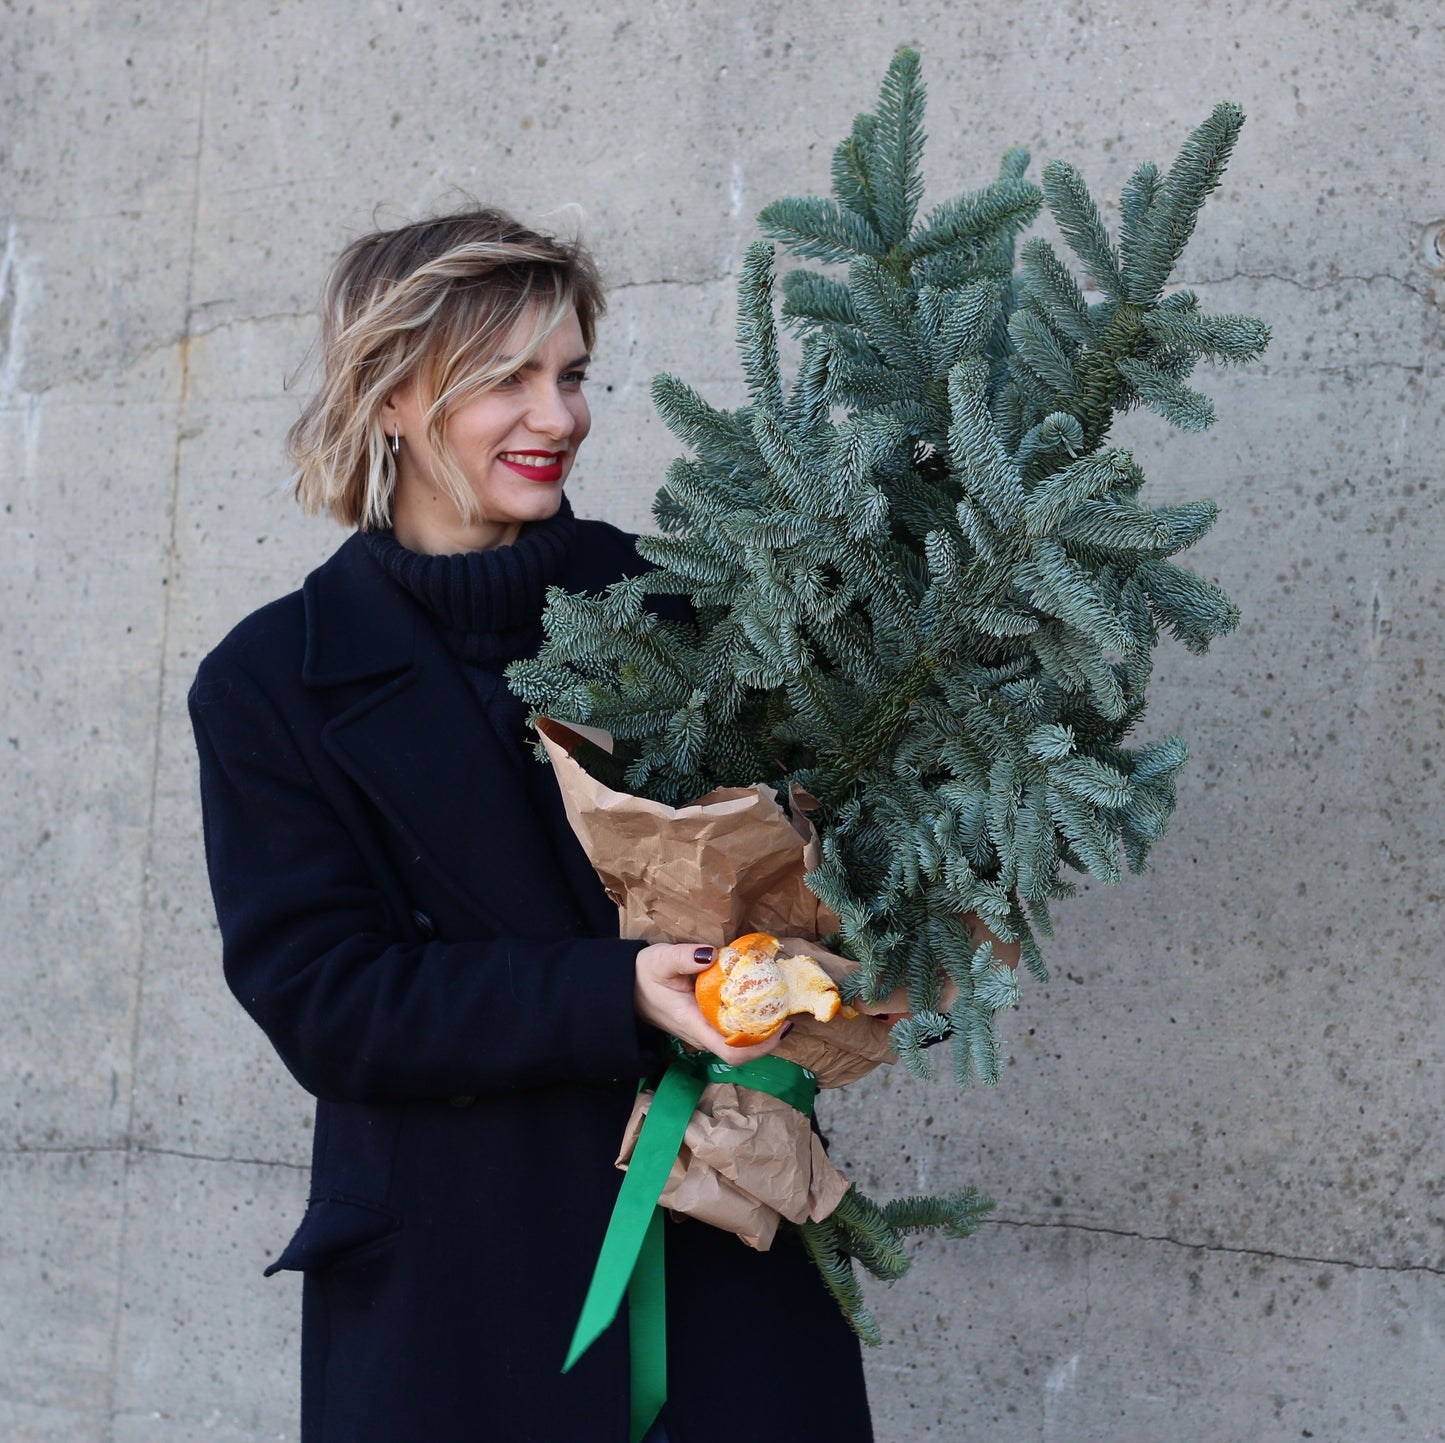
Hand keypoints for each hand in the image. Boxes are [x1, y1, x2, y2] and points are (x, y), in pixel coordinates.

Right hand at [634, 943, 785, 1064]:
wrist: (625, 987)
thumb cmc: (642, 975)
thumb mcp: (660, 959)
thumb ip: (685, 957)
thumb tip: (713, 955)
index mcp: (693, 1025)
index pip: (732, 1052)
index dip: (761, 1045)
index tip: (780, 1024)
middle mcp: (701, 1035)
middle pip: (742, 1050)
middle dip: (769, 1036)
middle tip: (787, 1010)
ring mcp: (703, 1031)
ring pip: (738, 1042)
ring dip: (761, 1028)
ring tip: (778, 1003)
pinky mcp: (704, 1023)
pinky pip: (732, 1029)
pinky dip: (749, 1018)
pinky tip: (758, 999)